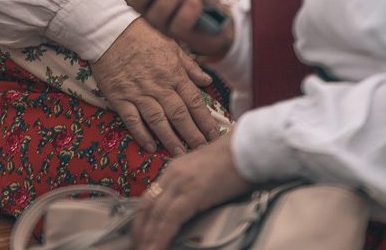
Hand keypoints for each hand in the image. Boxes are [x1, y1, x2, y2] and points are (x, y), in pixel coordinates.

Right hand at [91, 18, 219, 154]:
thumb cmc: (143, 33)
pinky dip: (142, 134)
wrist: (110, 29)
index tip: (214, 135)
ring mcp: (138, 92)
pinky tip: (151, 146)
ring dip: (170, 140)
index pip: (194, 101)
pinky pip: (133, 120)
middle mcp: (158, 85)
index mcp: (173, 72)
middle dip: (193, 135)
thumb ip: (189, 65)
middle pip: (179, 115)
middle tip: (202, 150)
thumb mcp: (171, 43)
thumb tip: (206, 81)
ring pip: (158, 121)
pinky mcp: (120, 97)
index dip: (205, 120)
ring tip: (180, 155)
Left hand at [132, 137, 249, 249]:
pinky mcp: (192, 192)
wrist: (247, 146)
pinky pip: (170, 219)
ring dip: (147, 238)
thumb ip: (192, 188)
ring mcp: (181, 182)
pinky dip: (160, 237)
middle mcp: (172, 175)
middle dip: (140, 231)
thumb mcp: (205, 173)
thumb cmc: (234, 161)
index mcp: (174, 170)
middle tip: (138, 247)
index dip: (141, 220)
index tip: (140, 235)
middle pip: (146, 208)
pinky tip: (156, 249)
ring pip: (155, 215)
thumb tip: (189, 209)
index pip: (149, 198)